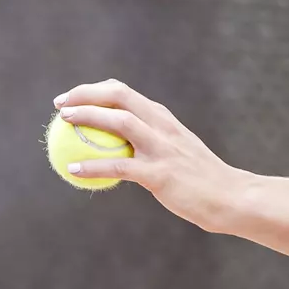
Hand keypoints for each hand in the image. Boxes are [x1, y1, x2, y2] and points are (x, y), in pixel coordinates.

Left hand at [53, 79, 244, 232]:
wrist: (229, 198)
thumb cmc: (200, 179)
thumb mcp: (176, 151)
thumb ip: (152, 142)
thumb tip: (117, 147)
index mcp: (163, 118)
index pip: (123, 92)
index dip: (93, 90)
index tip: (71, 98)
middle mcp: (162, 126)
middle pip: (119, 96)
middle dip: (85, 94)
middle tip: (59, 105)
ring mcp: (162, 148)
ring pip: (119, 123)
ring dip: (88, 118)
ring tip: (64, 123)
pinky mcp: (160, 173)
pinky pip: (119, 167)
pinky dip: (93, 166)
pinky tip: (73, 170)